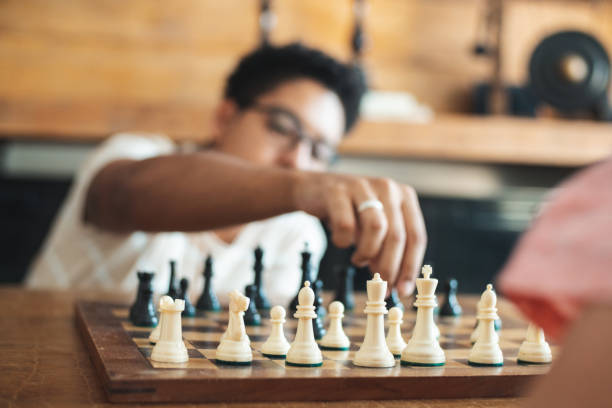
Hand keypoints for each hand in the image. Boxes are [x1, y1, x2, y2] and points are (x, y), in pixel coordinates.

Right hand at [294, 172, 426, 295]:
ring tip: (359, 260)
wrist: (312, 189)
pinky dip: (343, 241)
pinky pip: (345, 225)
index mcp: (404, 196)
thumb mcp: (375, 225)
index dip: (410, 267)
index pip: (416, 236)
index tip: (403, 290)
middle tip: (380, 285)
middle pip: (397, 235)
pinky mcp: (337, 191)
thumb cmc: (349, 211)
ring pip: (376, 228)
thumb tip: (396, 283)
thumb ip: (388, 248)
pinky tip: (341, 241)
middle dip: (389, 267)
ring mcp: (362, 186)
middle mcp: (388, 188)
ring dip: (367, 252)